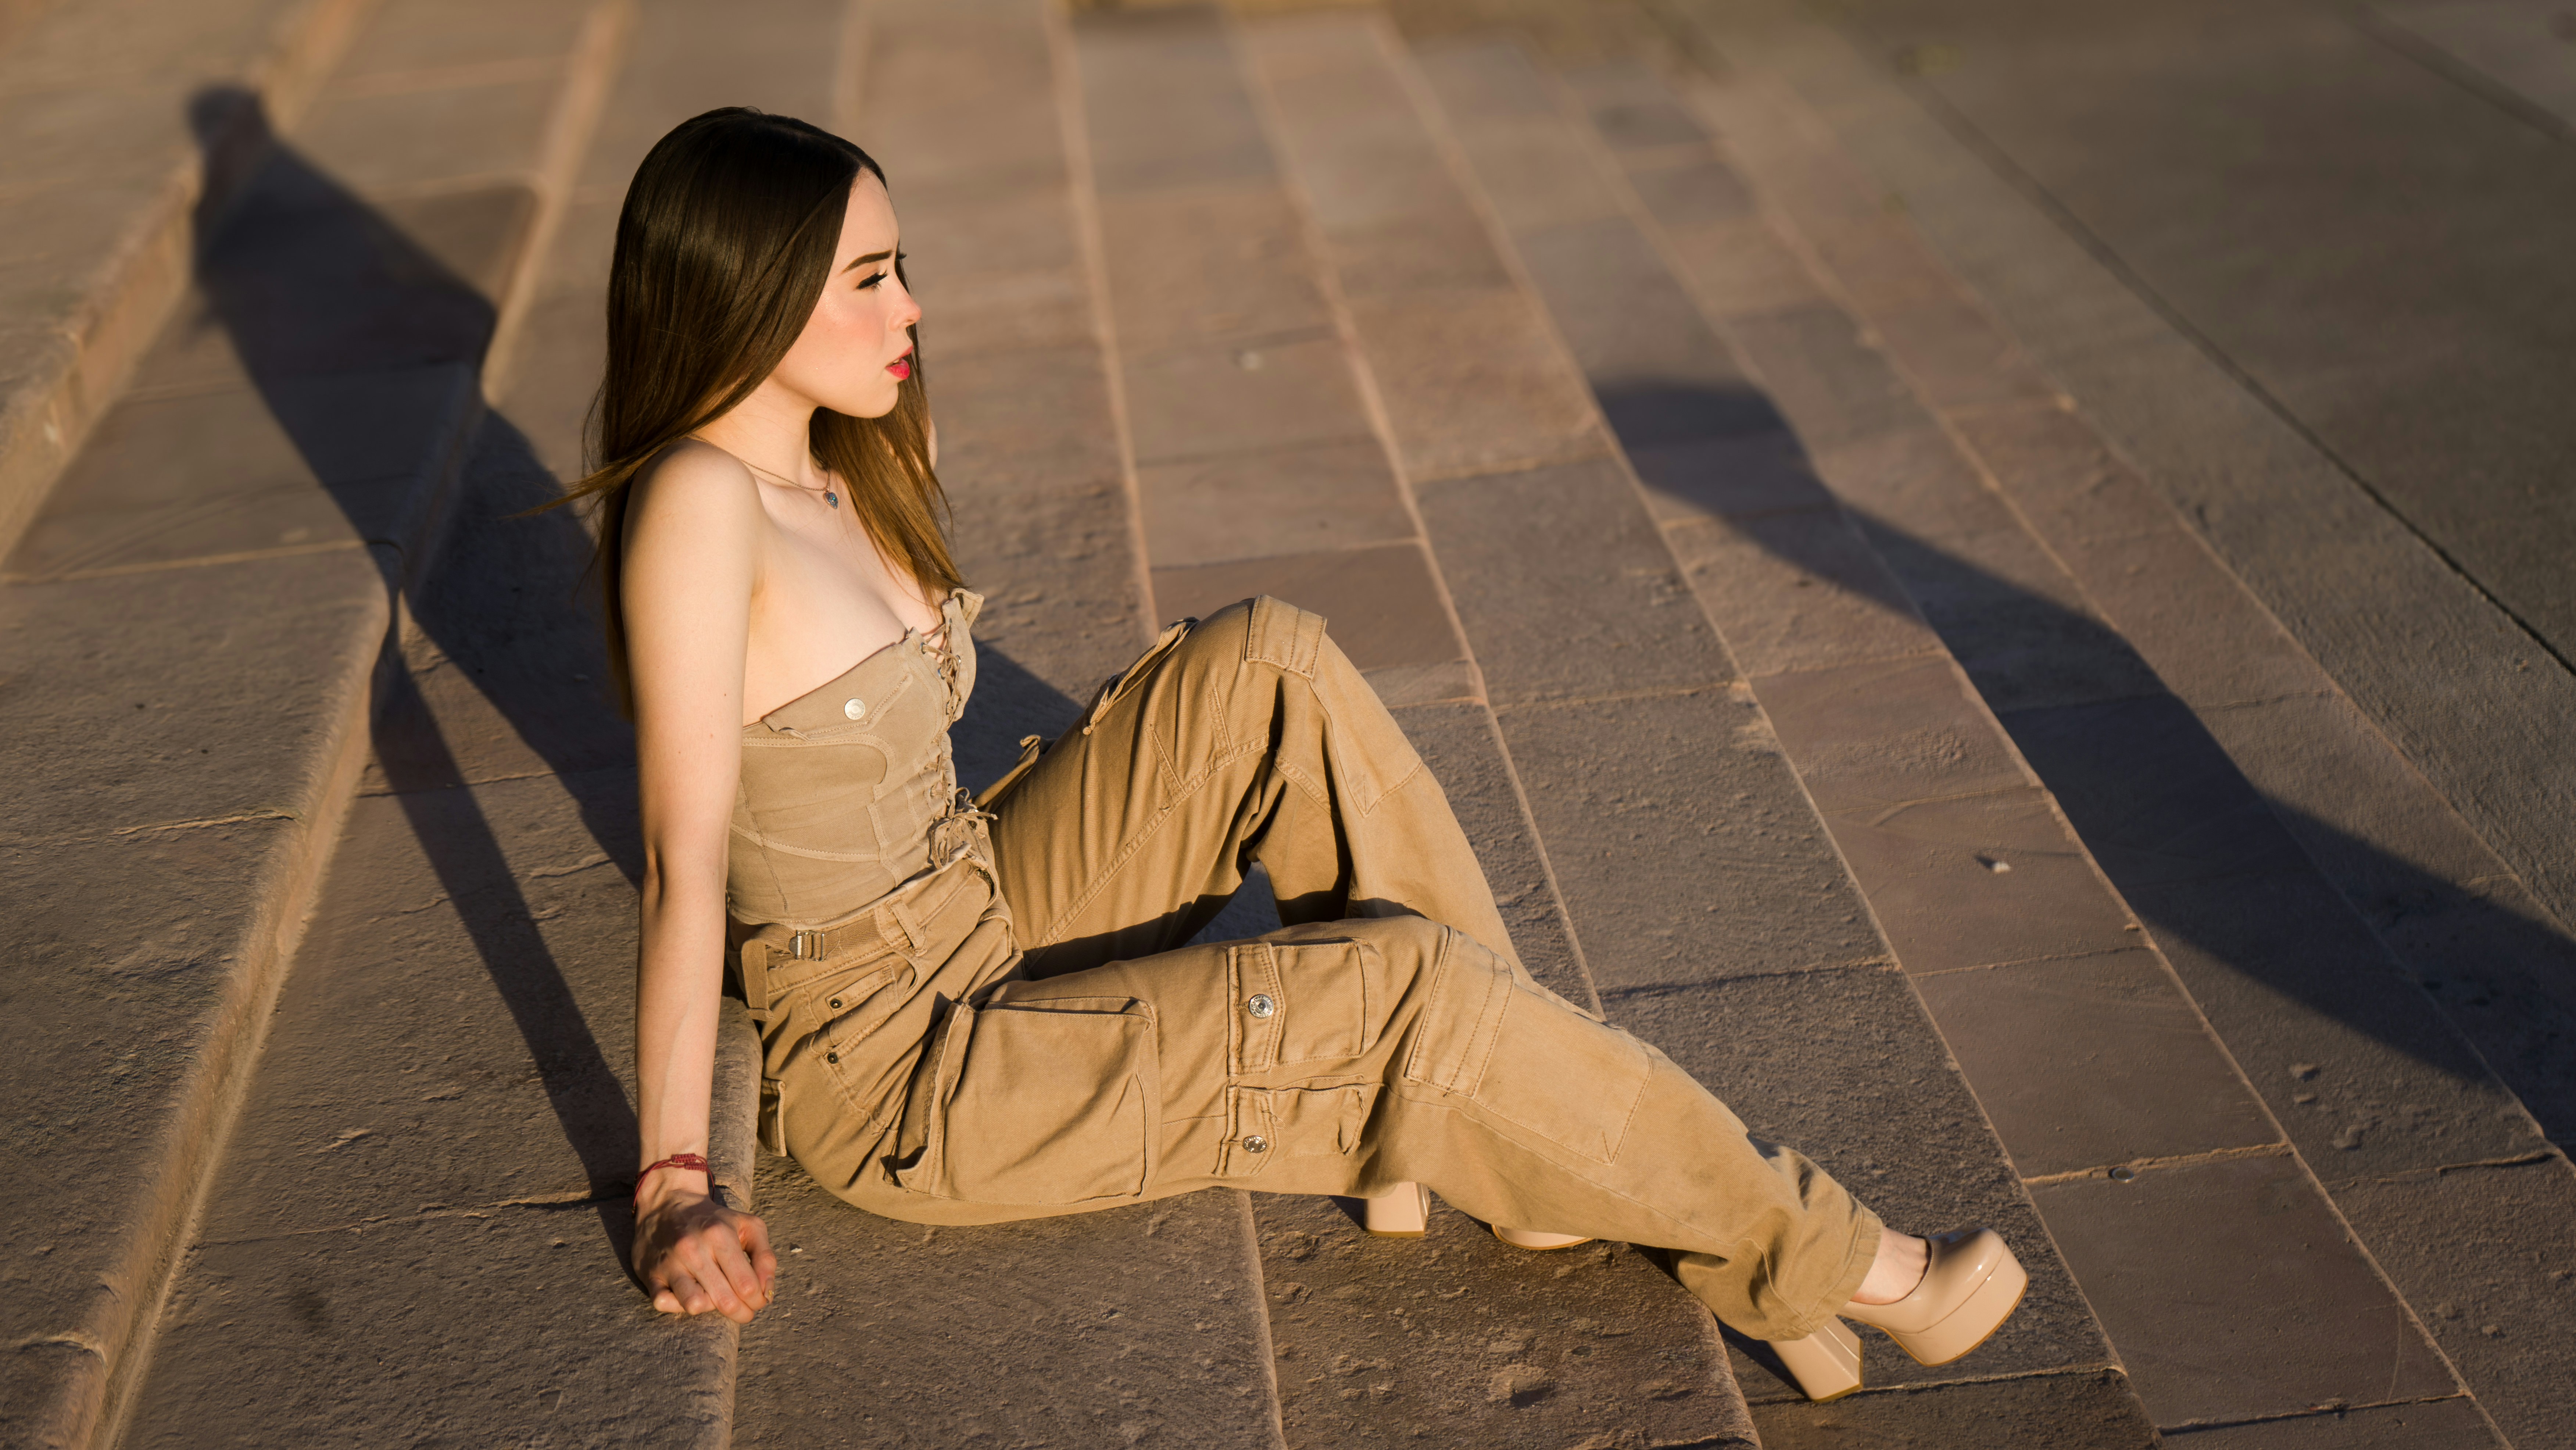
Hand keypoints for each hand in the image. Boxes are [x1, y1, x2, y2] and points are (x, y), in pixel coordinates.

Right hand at [633, 1176, 776, 1322]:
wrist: (668, 1203)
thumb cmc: (715, 1220)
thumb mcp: (749, 1226)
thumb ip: (765, 1258)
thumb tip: (767, 1293)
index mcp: (720, 1235)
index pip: (747, 1285)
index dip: (758, 1300)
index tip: (758, 1299)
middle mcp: (692, 1249)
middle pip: (724, 1301)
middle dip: (741, 1312)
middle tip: (744, 1309)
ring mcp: (669, 1263)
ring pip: (694, 1305)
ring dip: (710, 1308)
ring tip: (715, 1298)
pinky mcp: (649, 1273)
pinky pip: (663, 1303)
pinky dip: (678, 1305)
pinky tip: (690, 1294)